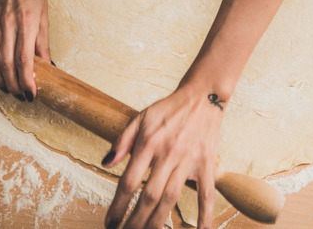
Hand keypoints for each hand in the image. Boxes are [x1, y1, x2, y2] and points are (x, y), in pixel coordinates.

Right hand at [0, 0, 49, 100]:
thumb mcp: (45, 18)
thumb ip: (43, 44)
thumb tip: (47, 67)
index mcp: (27, 23)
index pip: (25, 59)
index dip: (27, 80)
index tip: (31, 94)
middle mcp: (8, 25)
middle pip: (6, 63)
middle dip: (14, 85)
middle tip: (21, 96)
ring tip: (7, 88)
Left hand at [102, 83, 223, 228]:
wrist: (203, 96)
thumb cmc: (169, 109)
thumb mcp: (140, 117)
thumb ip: (122, 141)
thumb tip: (105, 162)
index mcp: (148, 143)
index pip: (129, 182)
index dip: (118, 206)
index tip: (110, 222)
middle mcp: (168, 154)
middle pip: (149, 196)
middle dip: (135, 221)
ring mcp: (189, 161)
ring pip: (171, 198)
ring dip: (158, 221)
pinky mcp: (207, 164)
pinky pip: (207, 193)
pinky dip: (205, 214)